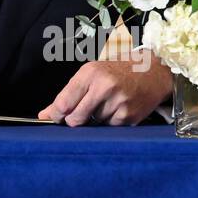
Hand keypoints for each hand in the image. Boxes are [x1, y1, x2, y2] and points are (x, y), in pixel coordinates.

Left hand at [38, 50, 171, 126]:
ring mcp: (118, 102)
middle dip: (73, 121)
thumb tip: (44, 115)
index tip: (52, 118)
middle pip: (76, 118)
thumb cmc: (117, 71)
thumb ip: (68, 94)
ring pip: (93, 124)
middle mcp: (104, 87)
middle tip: (79, 115)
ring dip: (95, 120)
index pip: (64, 102)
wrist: (153, 71)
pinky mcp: (129, 116)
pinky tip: (117, 109)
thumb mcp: (91, 74)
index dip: (55, 114)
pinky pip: (109, 127)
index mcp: (90, 73)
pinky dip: (110, 122)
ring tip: (106, 104)